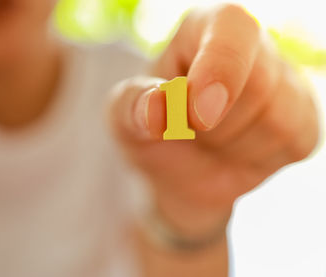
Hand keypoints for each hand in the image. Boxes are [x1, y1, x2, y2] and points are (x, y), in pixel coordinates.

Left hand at [108, 4, 318, 236]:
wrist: (176, 170)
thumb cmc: (150, 131)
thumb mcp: (124, 116)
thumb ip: (134, 105)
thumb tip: (158, 108)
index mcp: (206, 28)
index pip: (232, 27)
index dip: (221, 67)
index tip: (199, 115)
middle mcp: (251, 48)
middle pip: (257, 84)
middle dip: (213, 125)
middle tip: (190, 129)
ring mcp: (283, 83)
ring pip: (277, 120)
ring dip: (231, 145)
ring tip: (210, 139)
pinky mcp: (301, 119)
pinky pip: (294, 143)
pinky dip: (255, 159)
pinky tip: (234, 150)